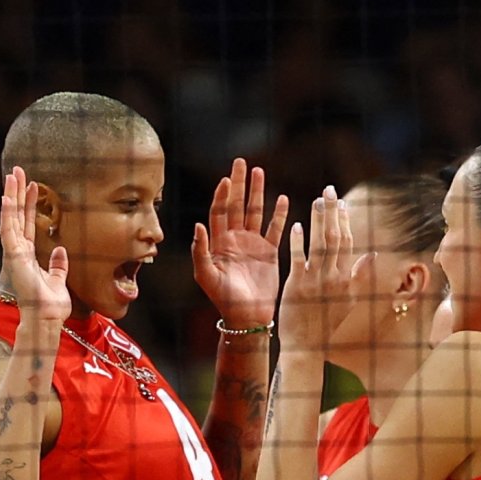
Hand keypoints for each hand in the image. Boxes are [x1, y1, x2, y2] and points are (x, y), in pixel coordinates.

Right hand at [0, 167, 70, 326]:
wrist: (46, 317)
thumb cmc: (51, 305)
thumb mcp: (58, 280)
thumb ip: (58, 265)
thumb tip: (60, 250)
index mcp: (28, 255)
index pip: (28, 223)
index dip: (29, 204)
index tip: (33, 185)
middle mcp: (18, 251)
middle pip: (16, 215)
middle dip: (17, 193)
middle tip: (17, 170)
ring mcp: (14, 252)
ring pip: (10, 217)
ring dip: (10, 195)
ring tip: (12, 175)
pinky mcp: (13, 256)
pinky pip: (8, 229)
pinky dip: (7, 213)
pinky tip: (6, 196)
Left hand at [192, 158, 289, 328]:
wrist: (247, 317)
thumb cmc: (223, 299)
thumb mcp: (206, 276)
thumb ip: (200, 251)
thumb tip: (198, 224)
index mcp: (219, 243)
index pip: (219, 212)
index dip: (221, 195)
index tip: (225, 179)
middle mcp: (235, 240)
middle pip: (237, 205)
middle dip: (239, 184)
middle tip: (241, 162)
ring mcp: (253, 245)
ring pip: (255, 212)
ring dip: (258, 193)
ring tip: (260, 172)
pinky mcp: (269, 253)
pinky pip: (275, 229)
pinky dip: (279, 215)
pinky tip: (283, 198)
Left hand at [279, 187, 369, 348]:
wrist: (308, 346)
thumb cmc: (327, 324)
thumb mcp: (349, 301)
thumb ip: (359, 277)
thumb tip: (371, 255)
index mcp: (346, 279)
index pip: (347, 243)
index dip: (344, 221)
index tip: (342, 202)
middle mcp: (333, 277)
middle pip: (335, 238)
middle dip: (332, 212)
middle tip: (328, 190)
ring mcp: (315, 281)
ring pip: (319, 245)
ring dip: (318, 221)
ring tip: (316, 200)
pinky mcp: (297, 286)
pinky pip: (298, 260)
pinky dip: (299, 243)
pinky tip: (297, 226)